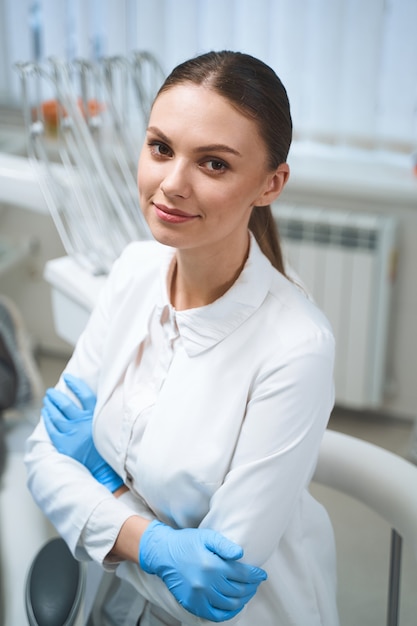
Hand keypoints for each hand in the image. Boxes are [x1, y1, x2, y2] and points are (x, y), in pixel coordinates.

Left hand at [42, 373, 122, 492]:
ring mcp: (72, 433)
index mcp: (95, 417)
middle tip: (51, 391)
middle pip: (66, 404)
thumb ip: (102, 415)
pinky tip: (45, 413)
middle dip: (56, 396)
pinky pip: (52, 428)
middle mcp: (83, 423)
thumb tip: (93, 404)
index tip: (67, 378)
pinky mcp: (63, 443)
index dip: (75, 384)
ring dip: (50, 405)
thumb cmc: (107, 449)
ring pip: (56, 415)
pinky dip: (47, 419)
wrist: (103, 471)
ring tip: (47, 400)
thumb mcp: (108, 428)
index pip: (84, 395)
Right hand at [139, 520, 266, 621]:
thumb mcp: (207, 536)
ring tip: (247, 592)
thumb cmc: (187, 542)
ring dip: (243, 599)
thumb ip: (225, 545)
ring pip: (230, 604)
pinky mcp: (193, 605)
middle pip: (238, 590)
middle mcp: (207, 583)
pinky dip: (229, 612)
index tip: (262, 575)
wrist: (164, 553)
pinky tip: (235, 605)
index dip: (255, 575)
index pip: (242, 575)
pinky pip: (216, 615)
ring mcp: (200, 596)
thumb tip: (241, 554)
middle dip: (251, 587)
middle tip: (256, 582)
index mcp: (212, 565)